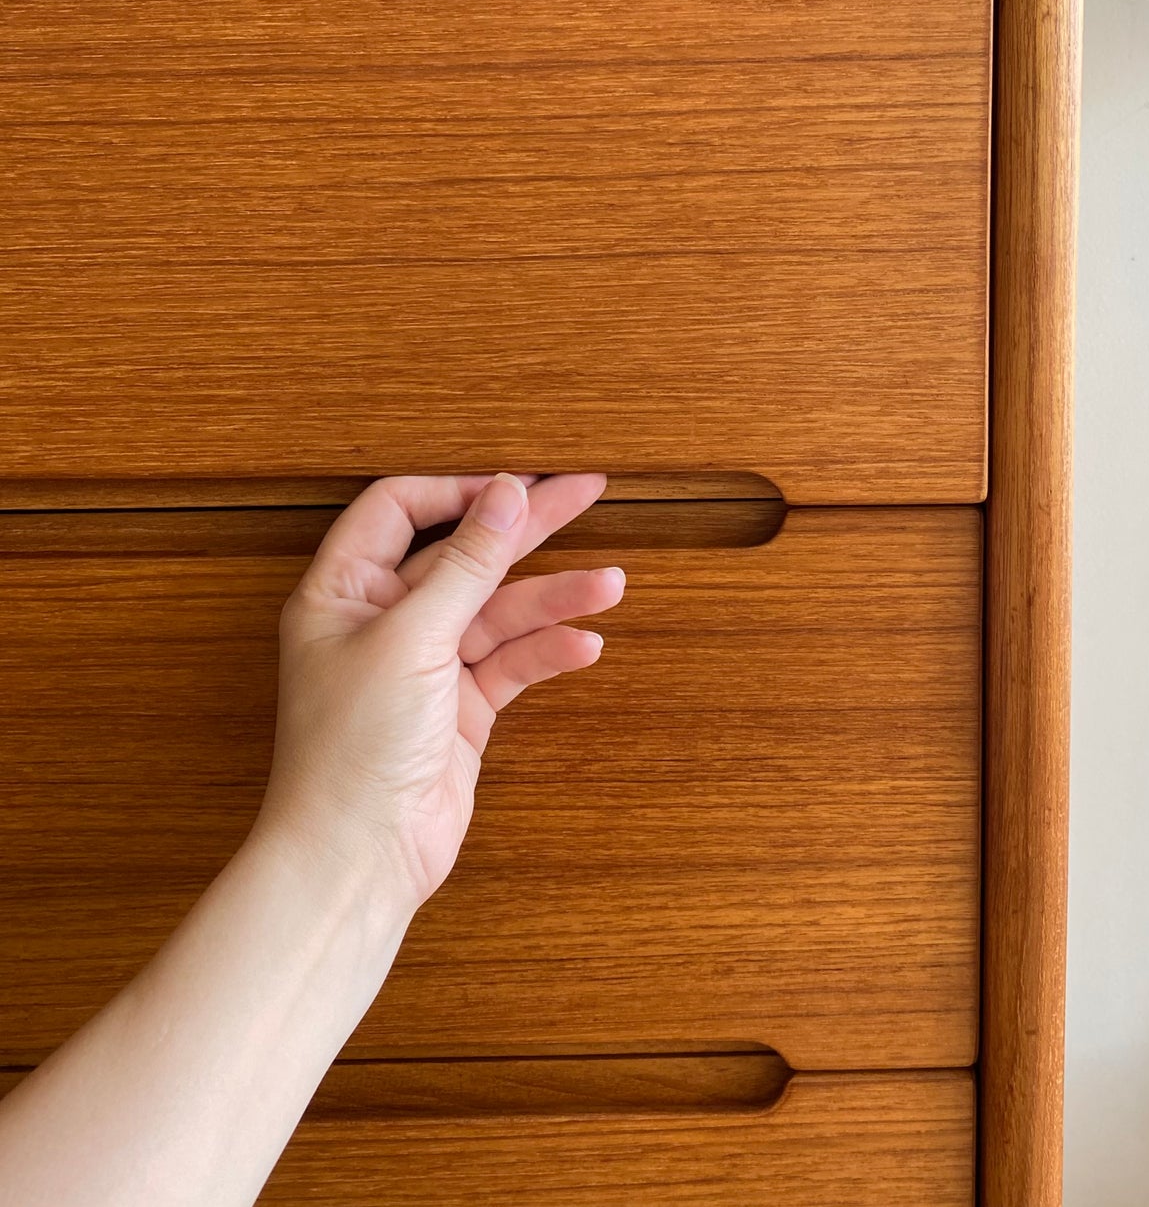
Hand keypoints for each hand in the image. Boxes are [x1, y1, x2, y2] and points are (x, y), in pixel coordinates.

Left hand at [252, 472, 624, 915]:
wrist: (357, 860)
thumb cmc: (351, 751)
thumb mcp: (412, 638)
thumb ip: (466, 562)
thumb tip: (506, 492)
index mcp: (343, 590)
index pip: (399, 509)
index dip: (457, 491)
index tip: (515, 484)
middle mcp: (381, 620)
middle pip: (463, 553)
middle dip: (526, 528)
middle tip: (586, 493)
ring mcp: (423, 665)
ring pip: (498, 611)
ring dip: (553, 597)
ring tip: (610, 586)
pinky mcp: (458, 708)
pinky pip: (511, 662)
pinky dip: (547, 651)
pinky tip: (584, 644)